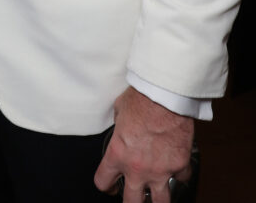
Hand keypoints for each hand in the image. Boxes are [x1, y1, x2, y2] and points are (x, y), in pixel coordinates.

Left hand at [94, 87, 193, 201]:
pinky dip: (180, 175)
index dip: (105, 184)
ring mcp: (160, 170)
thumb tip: (121, 129)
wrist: (165, 95)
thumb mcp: (119, 111)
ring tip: (156, 197)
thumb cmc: (141, 98)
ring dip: (157, 200)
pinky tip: (177, 169)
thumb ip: (119, 128)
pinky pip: (181, 178)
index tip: (110, 185)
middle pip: (131, 202)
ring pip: (160, 202)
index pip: (103, 181)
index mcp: (118, 154)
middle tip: (132, 197)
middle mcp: (138, 168)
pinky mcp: (179, 164)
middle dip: (131, 201)